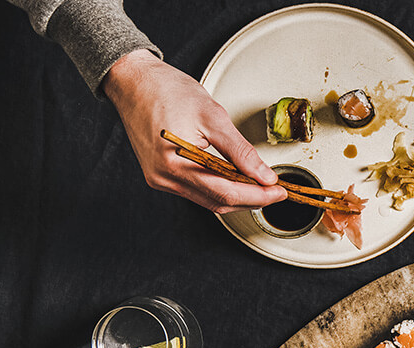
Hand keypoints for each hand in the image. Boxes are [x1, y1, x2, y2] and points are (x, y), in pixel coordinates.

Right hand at [102, 50, 285, 212]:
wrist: (133, 80)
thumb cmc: (166, 90)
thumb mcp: (213, 117)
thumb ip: (241, 151)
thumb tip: (264, 176)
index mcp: (174, 164)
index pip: (226, 193)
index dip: (258, 196)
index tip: (280, 191)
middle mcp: (164, 177)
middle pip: (219, 202)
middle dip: (252, 199)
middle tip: (276, 190)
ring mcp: (160, 178)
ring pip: (209, 200)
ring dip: (237, 196)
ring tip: (261, 185)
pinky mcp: (161, 174)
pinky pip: (197, 191)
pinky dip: (220, 188)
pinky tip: (236, 179)